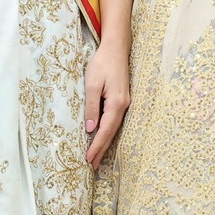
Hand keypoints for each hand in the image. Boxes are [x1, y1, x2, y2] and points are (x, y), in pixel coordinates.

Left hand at [83, 42, 129, 167]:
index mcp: (117, 103)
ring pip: (114, 128)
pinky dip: (107, 132)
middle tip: (92, 166)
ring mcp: (125, 103)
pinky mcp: (122, 99)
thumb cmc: (102, 63)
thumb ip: (92, 107)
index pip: (105, 130)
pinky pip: (114, 120)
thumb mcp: (92, 84)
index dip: (97, 146)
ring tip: (96, 157)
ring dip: (105, 142)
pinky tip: (102, 137)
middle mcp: (124, 105)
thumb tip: (90, 129)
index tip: (88, 159)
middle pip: (112, 132)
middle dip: (101, 150)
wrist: (116, 48)